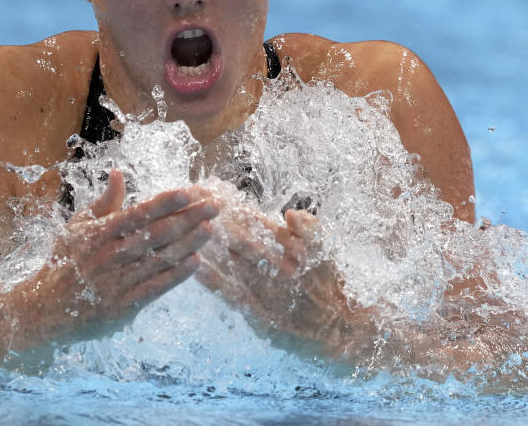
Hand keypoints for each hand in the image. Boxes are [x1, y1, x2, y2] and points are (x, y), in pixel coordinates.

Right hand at [0, 170, 217, 351]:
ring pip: (159, 259)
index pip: (137, 214)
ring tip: (211, 228)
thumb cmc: (65, 263)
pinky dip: (176, 276)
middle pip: (155, 234)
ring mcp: (116, 283)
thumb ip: (104, 202)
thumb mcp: (77, 228)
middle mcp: (108, 256)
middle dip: (188, 218)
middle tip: (214, 205)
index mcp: (97, 234)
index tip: (189, 192)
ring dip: (189, 244)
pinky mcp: (122, 306)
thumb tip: (119, 173)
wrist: (44, 311)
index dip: (165, 202)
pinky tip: (196, 262)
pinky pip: (155, 288)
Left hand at [197, 206, 366, 357]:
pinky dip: (213, 280)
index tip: (221, 200)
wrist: (339, 328)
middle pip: (242, 243)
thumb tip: (289, 213)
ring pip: (232, 266)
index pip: (262, 226)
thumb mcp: (327, 252)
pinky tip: (195, 269)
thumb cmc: (332, 286)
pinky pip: (231, 293)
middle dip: (220, 227)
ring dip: (211, 249)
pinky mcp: (259, 313)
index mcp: (294, 252)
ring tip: (188, 233)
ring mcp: (267, 292)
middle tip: (198, 211)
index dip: (241, 213)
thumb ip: (309, 229)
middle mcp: (278, 271)